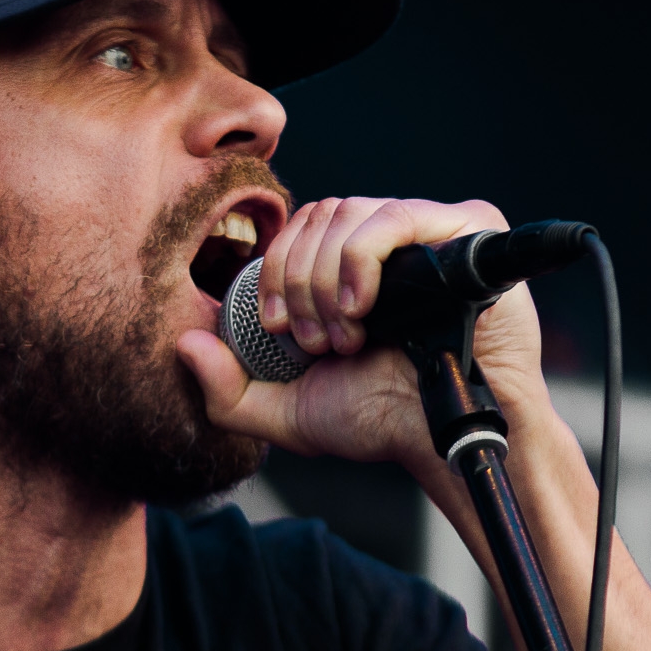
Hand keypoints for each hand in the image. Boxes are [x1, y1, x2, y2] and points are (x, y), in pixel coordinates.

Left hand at [176, 196, 549, 472]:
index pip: (297, 230)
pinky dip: (362, 261)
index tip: (276, 328)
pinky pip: (395, 214)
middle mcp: (390, 237)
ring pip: (347, 214)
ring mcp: (430, 228)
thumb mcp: (286, 411)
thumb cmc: (380, 419)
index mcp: (351, 263)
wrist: (442, 437)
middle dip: (299, 283)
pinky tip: (365, 308)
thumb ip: (225, 391)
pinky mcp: (467, 227)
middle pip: (317, 217)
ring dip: (328, 281)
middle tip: (317, 342)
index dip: (275, 270)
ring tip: (347, 336)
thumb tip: (182, 344)